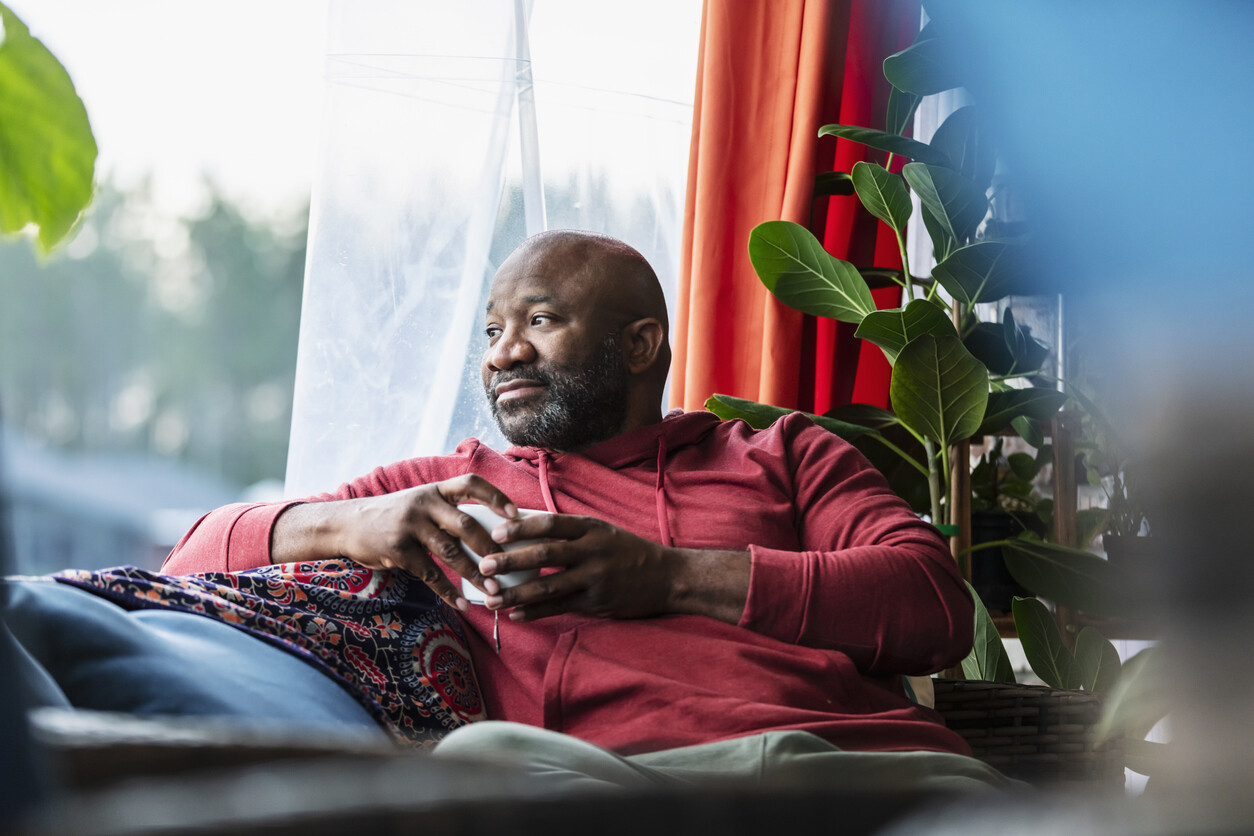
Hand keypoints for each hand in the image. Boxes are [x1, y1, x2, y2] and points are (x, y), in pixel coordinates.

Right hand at [275, 475, 518, 610]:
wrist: (347, 524)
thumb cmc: (394, 516)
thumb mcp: (420, 503)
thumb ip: (448, 512)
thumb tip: (491, 534)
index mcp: (435, 490)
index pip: (471, 484)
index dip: (496, 497)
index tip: (516, 515)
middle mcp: (424, 504)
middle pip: (466, 523)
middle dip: (491, 546)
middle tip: (511, 565)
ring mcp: (410, 527)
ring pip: (451, 552)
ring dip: (475, 574)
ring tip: (493, 591)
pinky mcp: (399, 550)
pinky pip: (430, 574)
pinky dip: (448, 591)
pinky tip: (462, 604)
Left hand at [477, 513, 677, 620]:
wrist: (667, 577)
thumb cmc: (628, 552)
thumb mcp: (604, 532)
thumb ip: (572, 533)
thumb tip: (528, 531)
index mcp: (592, 528)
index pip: (551, 524)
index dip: (522, 528)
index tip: (497, 533)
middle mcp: (593, 551)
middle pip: (545, 554)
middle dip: (510, 561)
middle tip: (483, 566)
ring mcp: (596, 578)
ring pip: (549, 586)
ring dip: (517, 593)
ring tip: (492, 599)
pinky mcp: (598, 602)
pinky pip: (561, 607)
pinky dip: (537, 612)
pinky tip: (516, 615)